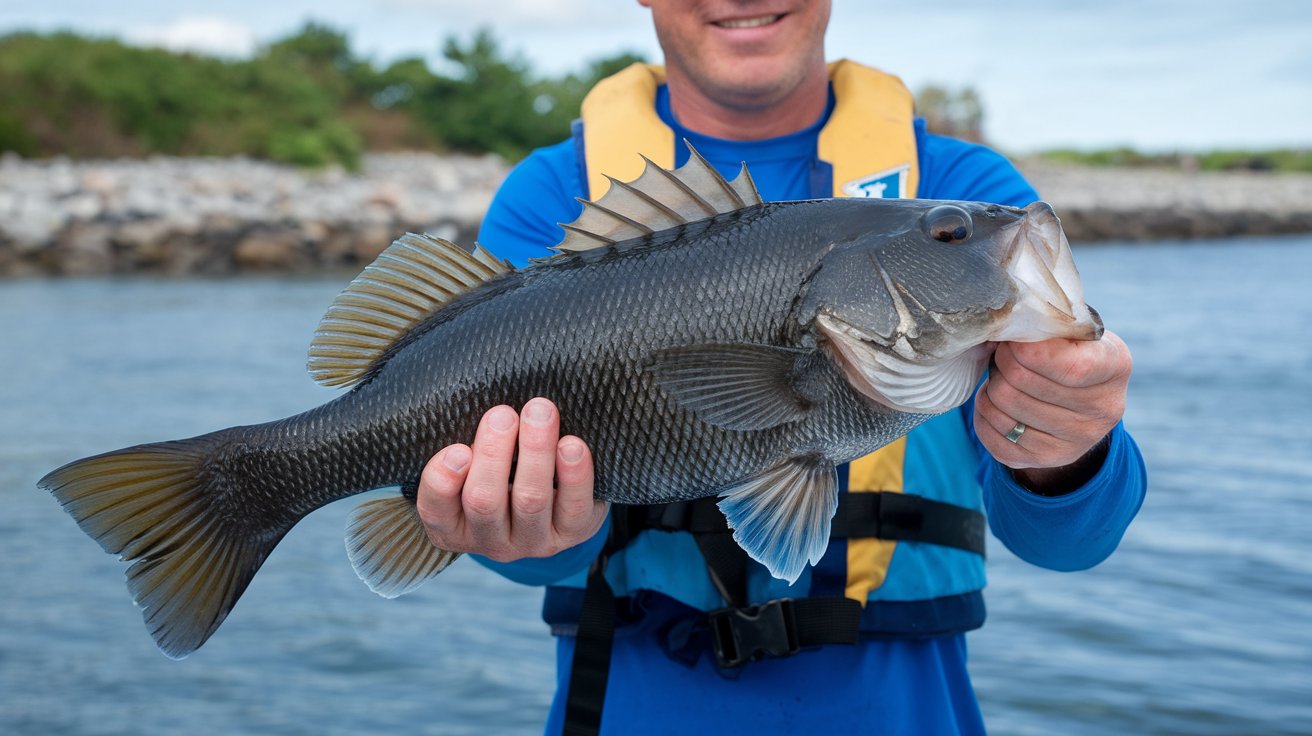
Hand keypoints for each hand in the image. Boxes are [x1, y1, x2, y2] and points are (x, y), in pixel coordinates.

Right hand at [415, 397, 607, 561]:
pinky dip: (574, 475)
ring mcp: (532, 542)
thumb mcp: (474, 461)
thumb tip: (480, 402)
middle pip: (484, 502)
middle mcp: (489, 540)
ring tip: (540, 412)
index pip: (435, 510)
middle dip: (493, 454)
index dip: (442, 481)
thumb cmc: (501, 469)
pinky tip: (572, 445)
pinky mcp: (571, 534)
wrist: (555, 501)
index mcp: (453, 526)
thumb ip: (470, 442)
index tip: (458, 448)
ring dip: (535, 452)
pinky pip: (574, 509)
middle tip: (503, 415)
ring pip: (531, 501)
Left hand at [974, 330, 1131, 489]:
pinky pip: (991, 435)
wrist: (1079, 401)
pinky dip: (983, 413)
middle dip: (1001, 362)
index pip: (1070, 366)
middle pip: (1022, 383)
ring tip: (1001, 377)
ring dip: (991, 386)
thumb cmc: (1070, 352)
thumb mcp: (1073, 331)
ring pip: (1002, 407)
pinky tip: (996, 402)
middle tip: (1002, 354)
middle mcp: (1103, 411)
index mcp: (1115, 367)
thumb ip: (1046, 326)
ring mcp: (1075, 442)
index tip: (1013, 340)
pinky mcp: (1044, 459)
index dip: (1027, 351)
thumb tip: (999, 332)